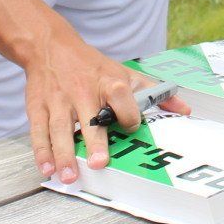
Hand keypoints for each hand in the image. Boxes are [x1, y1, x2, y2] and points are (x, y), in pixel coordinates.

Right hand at [24, 31, 189, 182]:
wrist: (50, 47)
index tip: (130, 127)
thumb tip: (184, 110)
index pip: (122, 98)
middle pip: (89, 118)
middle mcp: (83, 92)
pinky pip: (39, 131)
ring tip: (69, 176)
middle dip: (94, 141)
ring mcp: (59, 101)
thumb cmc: (93, 67)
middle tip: (98, 163)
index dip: (128, 113)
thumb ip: (154, 93)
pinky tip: (47, 168)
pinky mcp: (38, 107)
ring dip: (64, 154)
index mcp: (108, 83)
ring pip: (60, 129)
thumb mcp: (125, 73)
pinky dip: (42, 151)